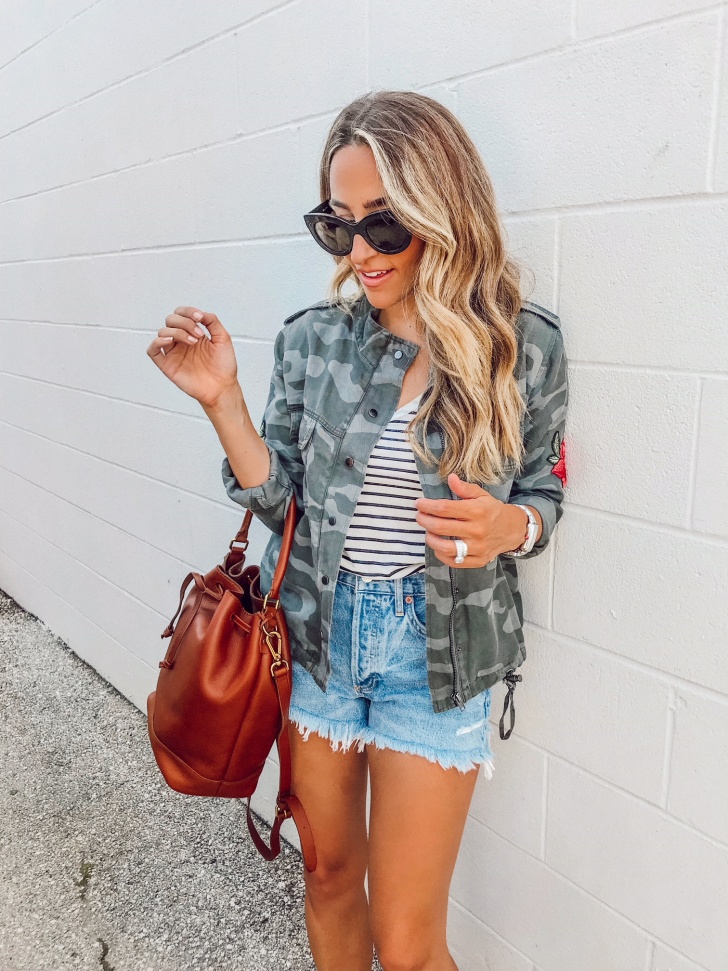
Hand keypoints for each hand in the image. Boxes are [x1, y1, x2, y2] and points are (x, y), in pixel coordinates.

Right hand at [146, 307, 240, 409]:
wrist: (222, 387)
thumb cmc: (223, 366)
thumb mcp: (223, 338)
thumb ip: (212, 321)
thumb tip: (199, 313)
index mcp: (193, 333)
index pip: (181, 314)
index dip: (188, 312)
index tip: (200, 318)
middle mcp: (181, 341)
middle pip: (170, 320)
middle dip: (184, 322)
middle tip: (198, 334)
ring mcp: (173, 353)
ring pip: (162, 332)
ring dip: (177, 332)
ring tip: (193, 342)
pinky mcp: (167, 365)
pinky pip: (152, 350)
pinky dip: (157, 342)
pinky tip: (170, 341)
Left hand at [414, 474, 530, 567]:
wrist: (513, 530)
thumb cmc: (492, 511)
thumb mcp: (481, 495)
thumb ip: (464, 488)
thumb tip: (450, 478)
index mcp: (476, 511)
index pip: (444, 508)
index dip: (427, 506)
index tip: (418, 503)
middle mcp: (477, 530)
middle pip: (440, 527)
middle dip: (424, 520)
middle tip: (419, 516)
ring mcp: (477, 548)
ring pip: (445, 547)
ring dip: (430, 539)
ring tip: (427, 531)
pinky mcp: (478, 561)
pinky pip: (453, 561)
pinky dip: (441, 554)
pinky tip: (438, 546)